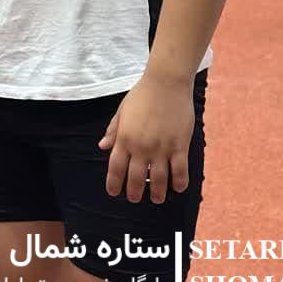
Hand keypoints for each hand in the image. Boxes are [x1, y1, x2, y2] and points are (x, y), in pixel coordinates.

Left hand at [98, 75, 194, 202]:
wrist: (166, 83)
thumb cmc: (142, 94)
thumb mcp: (122, 111)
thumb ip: (113, 131)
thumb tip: (102, 146)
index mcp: (125, 138)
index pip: (115, 168)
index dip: (114, 183)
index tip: (113, 192)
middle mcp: (141, 146)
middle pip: (136, 179)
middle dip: (134, 193)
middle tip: (134, 198)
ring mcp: (161, 148)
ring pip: (158, 180)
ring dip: (156, 193)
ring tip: (156, 198)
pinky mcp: (179, 146)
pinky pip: (180, 172)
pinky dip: (179, 184)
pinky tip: (177, 187)